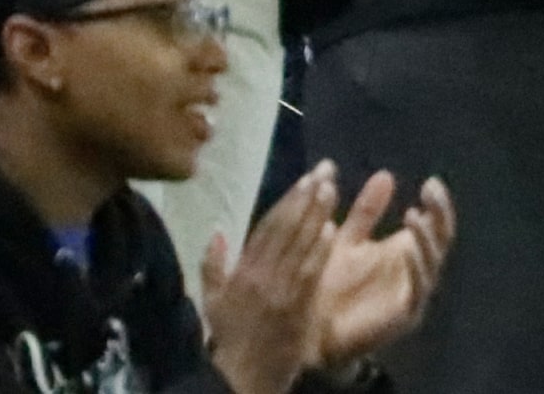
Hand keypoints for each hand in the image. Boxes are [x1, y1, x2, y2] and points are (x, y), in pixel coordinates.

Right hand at [201, 162, 337, 393]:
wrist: (243, 376)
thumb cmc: (230, 336)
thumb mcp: (212, 301)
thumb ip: (212, 266)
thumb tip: (218, 231)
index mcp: (240, 272)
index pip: (266, 228)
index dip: (287, 200)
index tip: (305, 178)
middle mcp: (259, 275)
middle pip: (286, 229)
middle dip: (307, 197)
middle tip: (326, 170)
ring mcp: (279, 290)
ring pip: (299, 245)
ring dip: (316, 214)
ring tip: (331, 187)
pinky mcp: (296, 306)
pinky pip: (308, 273)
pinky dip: (318, 250)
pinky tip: (331, 229)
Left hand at [312, 172, 453, 367]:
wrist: (310, 334)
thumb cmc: (329, 286)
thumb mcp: (346, 241)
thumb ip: (366, 212)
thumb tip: (386, 174)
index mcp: (405, 250)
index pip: (434, 223)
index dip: (438, 204)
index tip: (432, 182)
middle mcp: (416, 269)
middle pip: (441, 237)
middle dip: (439, 213)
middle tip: (431, 190)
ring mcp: (413, 292)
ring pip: (432, 261)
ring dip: (426, 238)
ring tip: (414, 216)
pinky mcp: (406, 315)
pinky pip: (418, 289)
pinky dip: (416, 268)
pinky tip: (406, 250)